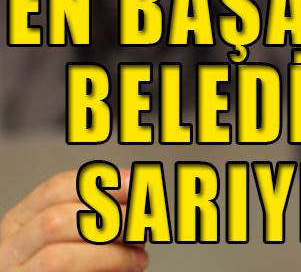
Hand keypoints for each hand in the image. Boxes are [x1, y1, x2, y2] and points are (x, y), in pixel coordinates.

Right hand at [0, 170, 147, 270]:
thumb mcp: (78, 246)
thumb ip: (95, 225)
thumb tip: (136, 204)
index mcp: (19, 225)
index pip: (55, 188)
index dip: (99, 182)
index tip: (137, 185)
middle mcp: (8, 248)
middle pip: (58, 214)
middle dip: (110, 215)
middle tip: (142, 225)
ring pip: (57, 241)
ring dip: (110, 242)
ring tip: (139, 253)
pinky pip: (60, 266)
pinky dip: (106, 260)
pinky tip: (131, 265)